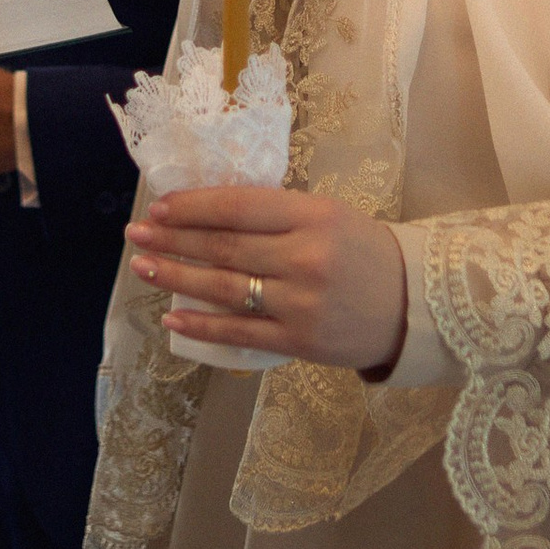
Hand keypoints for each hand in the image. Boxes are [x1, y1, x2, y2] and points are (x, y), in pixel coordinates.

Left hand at [131, 181, 406, 373]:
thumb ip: (277, 215)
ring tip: (144, 269)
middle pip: (223, 247)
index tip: (159, 208)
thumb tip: (210, 215)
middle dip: (173, 240)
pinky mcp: (299, 342)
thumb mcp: (328, 216)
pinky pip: (240, 333)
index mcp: (312, 215)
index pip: (238, 207)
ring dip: (178, 277)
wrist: (413, 306)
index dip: (193, 207)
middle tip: (136, 235)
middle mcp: (304, 256)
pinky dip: (203, 325)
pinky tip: (173, 316)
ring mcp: (299, 302)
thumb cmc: (364, 254)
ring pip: (225, 288)